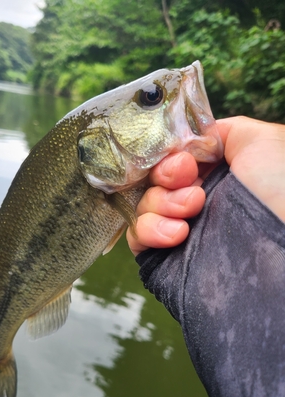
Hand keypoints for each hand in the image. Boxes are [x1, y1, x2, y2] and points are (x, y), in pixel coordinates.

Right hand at [127, 116, 284, 255]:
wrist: (280, 249)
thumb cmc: (280, 191)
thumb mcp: (261, 141)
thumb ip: (222, 131)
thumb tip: (192, 140)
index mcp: (215, 173)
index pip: (173, 157)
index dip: (172, 156)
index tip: (186, 164)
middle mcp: (195, 199)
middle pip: (154, 179)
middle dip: (165, 178)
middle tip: (193, 191)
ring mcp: (179, 227)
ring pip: (144, 205)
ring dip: (161, 203)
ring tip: (191, 212)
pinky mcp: (164, 255)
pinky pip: (137, 235)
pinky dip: (149, 230)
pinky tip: (176, 234)